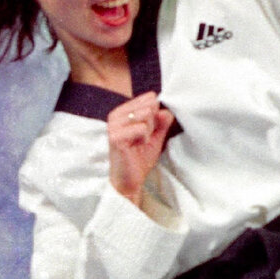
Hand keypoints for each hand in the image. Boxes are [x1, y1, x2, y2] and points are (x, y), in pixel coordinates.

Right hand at [107, 92, 174, 209]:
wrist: (130, 179)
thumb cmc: (140, 157)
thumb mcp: (156, 136)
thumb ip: (163, 121)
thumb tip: (166, 109)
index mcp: (123, 111)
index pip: (150, 99)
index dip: (156, 116)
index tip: (148, 130)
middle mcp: (116, 114)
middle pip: (150, 106)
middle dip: (153, 124)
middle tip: (143, 138)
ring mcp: (113, 125)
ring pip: (146, 115)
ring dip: (148, 132)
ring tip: (139, 142)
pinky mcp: (115, 136)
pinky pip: (141, 128)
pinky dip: (144, 138)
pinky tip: (136, 146)